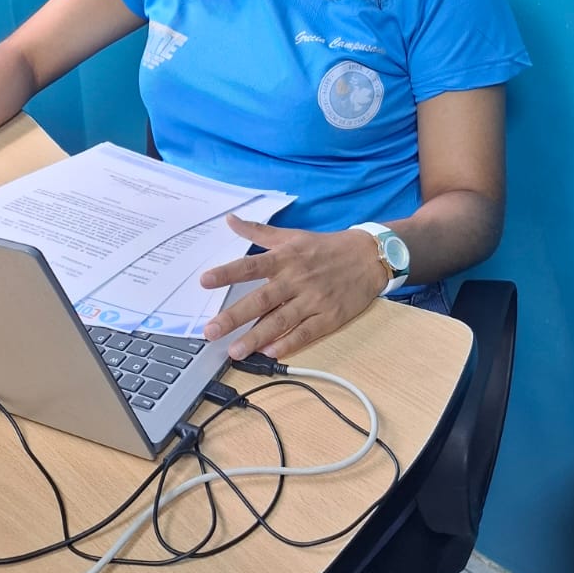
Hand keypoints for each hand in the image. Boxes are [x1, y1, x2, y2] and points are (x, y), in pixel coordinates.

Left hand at [199, 215, 387, 360]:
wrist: (369, 256)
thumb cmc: (325, 247)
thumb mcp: (292, 235)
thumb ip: (258, 231)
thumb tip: (229, 219)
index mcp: (285, 258)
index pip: (251, 265)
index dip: (228, 273)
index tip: (204, 281)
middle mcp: (297, 279)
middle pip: (262, 299)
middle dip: (235, 316)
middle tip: (211, 331)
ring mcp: (314, 299)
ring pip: (281, 320)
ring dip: (257, 337)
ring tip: (235, 351)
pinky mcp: (330, 316)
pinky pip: (307, 332)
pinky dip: (289, 343)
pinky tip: (271, 353)